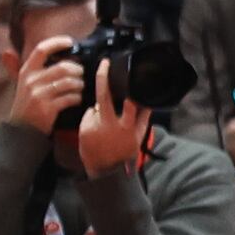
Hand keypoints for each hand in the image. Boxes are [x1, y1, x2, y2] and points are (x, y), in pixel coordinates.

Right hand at [9, 36, 81, 137]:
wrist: (22, 128)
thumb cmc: (28, 103)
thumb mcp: (23, 83)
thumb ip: (31, 68)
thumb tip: (16, 50)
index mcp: (27, 71)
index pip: (41, 50)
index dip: (57, 43)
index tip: (70, 42)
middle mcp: (31, 81)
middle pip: (64, 67)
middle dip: (78, 70)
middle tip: (81, 74)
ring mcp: (39, 95)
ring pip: (70, 82)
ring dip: (80, 85)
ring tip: (80, 87)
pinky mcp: (47, 108)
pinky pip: (71, 98)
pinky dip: (78, 98)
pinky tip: (77, 99)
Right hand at [73, 60, 149, 175]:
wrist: (105, 170)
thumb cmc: (92, 149)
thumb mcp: (84, 131)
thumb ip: (90, 115)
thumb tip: (97, 103)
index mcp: (102, 121)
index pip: (102, 93)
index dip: (103, 76)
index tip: (105, 64)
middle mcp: (119, 123)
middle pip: (127, 97)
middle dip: (128, 81)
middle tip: (130, 68)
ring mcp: (132, 128)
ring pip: (141, 106)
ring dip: (141, 93)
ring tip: (144, 79)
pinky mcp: (141, 133)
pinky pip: (147, 115)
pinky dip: (148, 104)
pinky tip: (150, 94)